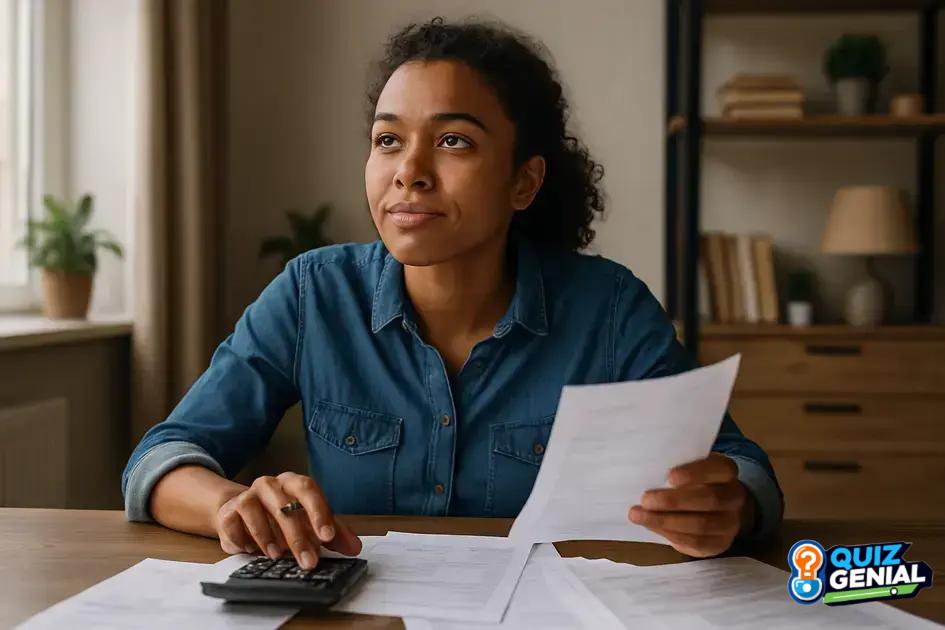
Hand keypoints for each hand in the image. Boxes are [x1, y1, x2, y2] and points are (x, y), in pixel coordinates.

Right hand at [213, 472, 361, 568]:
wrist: (243, 510)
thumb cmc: (282, 514)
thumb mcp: (310, 522)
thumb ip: (334, 533)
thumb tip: (354, 548)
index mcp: (293, 483)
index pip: (308, 489)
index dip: (319, 512)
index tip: (328, 536)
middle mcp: (270, 485)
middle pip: (283, 504)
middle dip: (297, 536)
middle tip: (308, 561)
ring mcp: (246, 496)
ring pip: (253, 509)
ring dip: (266, 535)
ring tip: (277, 556)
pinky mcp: (227, 511)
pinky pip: (231, 522)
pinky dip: (240, 537)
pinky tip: (250, 551)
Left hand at [628, 453, 753, 557]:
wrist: (718, 509)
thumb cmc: (694, 482)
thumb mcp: (689, 469)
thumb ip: (676, 471)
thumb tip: (646, 477)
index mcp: (727, 471)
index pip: (719, 468)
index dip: (696, 473)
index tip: (670, 476)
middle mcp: (734, 497)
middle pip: (710, 499)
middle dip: (674, 501)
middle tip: (646, 499)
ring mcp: (730, 523)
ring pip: (702, 525)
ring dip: (666, 521)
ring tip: (639, 515)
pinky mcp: (719, 544)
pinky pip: (697, 543)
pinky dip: (671, 535)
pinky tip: (652, 527)